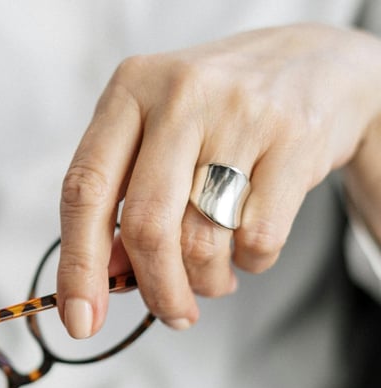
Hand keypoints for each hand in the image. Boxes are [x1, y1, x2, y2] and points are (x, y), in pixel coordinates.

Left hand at [57, 23, 380, 334]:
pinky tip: (247, 247)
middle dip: (156, 290)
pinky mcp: (293, 139)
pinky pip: (257, 240)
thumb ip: (121, 200)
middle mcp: (179, 96)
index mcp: (129, 91)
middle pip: (147, 226)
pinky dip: (249, 263)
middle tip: (171, 315)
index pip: (84, 191)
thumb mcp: (153, 138)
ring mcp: (239, 114)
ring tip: (213, 276)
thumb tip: (105, 279)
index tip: (80, 321)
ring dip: (204, 281)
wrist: (309, 66)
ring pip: (202, 241)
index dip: (78, 267)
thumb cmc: (212, 116)